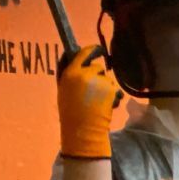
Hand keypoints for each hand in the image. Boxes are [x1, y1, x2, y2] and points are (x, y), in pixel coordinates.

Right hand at [58, 45, 121, 159]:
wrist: (82, 129)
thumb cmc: (70, 112)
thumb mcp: (63, 89)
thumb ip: (70, 74)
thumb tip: (77, 58)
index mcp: (70, 73)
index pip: (82, 53)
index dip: (93, 50)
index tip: (100, 50)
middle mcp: (84, 74)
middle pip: (97, 68)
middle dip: (98, 77)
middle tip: (94, 92)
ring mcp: (98, 81)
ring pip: (107, 79)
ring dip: (106, 88)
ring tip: (97, 103)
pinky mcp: (110, 89)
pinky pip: (115, 89)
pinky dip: (113, 97)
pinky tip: (105, 106)